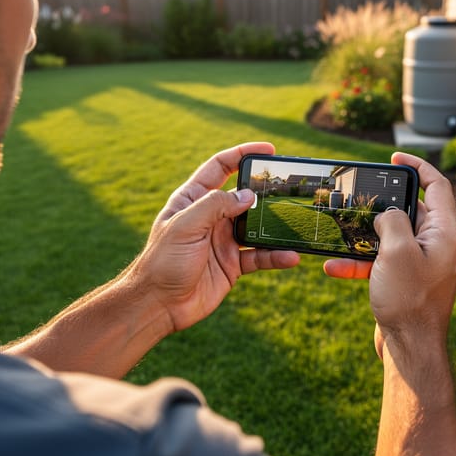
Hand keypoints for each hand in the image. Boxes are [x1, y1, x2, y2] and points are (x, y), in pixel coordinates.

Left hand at [123, 142, 299, 334]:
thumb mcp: (185, 226)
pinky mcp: (233, 264)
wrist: (158, 305)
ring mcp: (223, 240)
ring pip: (256, 226)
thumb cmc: (163, 262)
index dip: (242, 154)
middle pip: (244, 196)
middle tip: (290, 187)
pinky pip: (260, 255)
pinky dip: (276, 256)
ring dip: (275, 226)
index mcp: (193, 200)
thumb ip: (215, 206)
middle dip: (266, 190)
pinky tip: (291, 256)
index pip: (220, 167)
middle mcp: (210, 217)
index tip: (268, 150)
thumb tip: (248, 195)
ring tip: (296, 224)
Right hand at [324, 152, 455, 356]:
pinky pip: (383, 263)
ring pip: (392, 237)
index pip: (437, 186)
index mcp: (446, 233)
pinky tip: (333, 266)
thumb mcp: (397, 250)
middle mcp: (438, 245)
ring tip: (340, 228)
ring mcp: (423, 264)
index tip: (395, 156)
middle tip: (361, 193)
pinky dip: (361, 262)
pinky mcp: (407, 282)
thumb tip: (388, 214)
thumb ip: (393, 220)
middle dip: (383, 203)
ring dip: (365, 236)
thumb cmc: (409, 300)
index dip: (418, 166)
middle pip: (412, 210)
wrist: (410, 349)